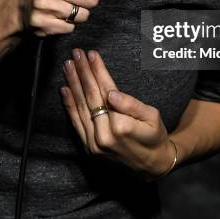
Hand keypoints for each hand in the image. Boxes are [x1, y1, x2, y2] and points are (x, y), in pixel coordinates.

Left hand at [61, 48, 175, 180]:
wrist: (151, 165)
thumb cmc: (154, 136)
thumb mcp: (152, 117)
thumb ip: (131, 105)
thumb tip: (111, 94)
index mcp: (121, 126)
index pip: (106, 90)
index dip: (98, 71)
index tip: (92, 54)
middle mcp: (103, 136)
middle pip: (91, 96)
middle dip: (83, 72)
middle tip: (76, 53)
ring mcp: (93, 144)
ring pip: (80, 107)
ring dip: (73, 83)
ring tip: (69, 65)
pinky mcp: (88, 147)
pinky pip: (76, 122)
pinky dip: (69, 105)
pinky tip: (65, 88)